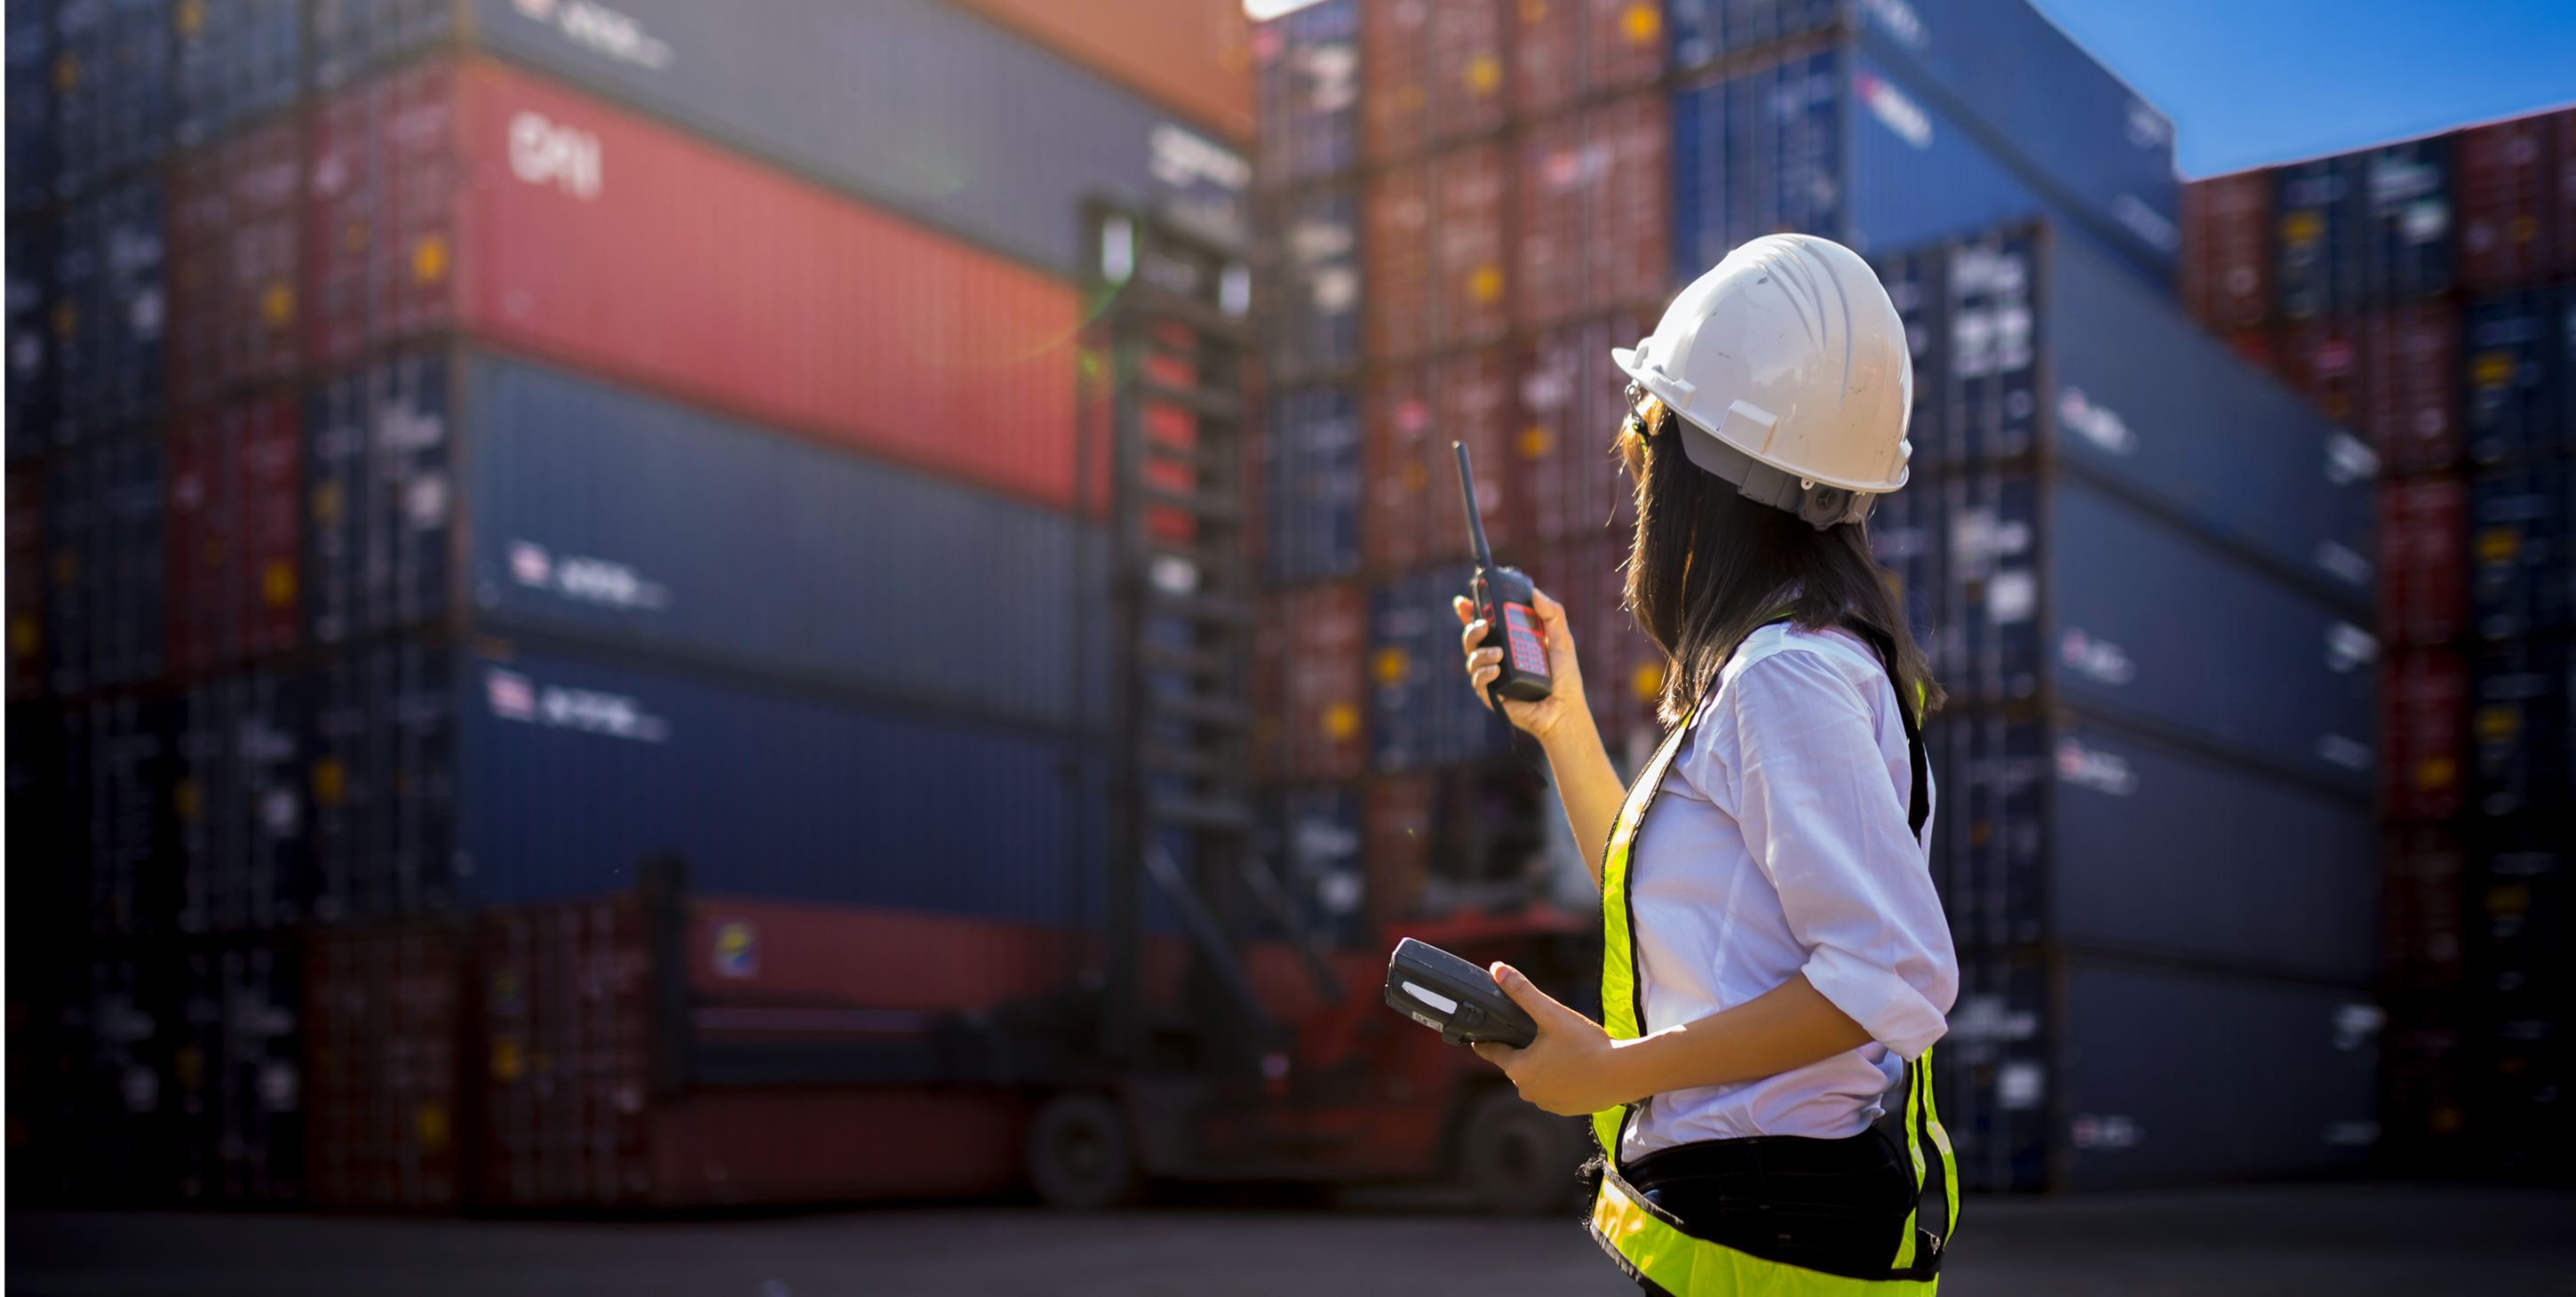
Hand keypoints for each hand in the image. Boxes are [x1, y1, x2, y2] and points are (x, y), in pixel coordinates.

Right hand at [1454, 589, 1588, 744]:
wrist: (1564, 709)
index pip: (1485, 623)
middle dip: (1471, 629)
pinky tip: (1495, 670)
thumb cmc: (1564, 677)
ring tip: (1498, 653)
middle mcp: (1497, 657)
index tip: (1463, 601)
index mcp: (1509, 641)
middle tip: (1484, 625)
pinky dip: (1484, 673)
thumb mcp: (1561, 639)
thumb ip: (1552, 614)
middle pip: (1472, 638)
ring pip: (1472, 658)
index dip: (1470, 611)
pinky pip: (1478, 681)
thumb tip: (1535, 593)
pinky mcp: (1492, 695)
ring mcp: (1492, 676)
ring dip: (1480, 653)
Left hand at [1471, 962, 1626, 1116]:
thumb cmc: (1587, 1046)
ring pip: (1537, 1077)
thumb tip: (1497, 969)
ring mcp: (1547, 1103)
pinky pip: (1555, 1090)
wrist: (1622, 1075)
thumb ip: (1522, 992)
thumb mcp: (1551, 1014)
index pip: (1492, 1052)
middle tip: (1543, 1034)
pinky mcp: (1566, 1109)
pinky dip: (1561, 1079)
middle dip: (1525, 1049)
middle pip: (1517, 1064)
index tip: (1480, 1036)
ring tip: (1563, 1049)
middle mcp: (1527, 1091)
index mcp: (1519, 1069)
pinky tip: (1575, 1066)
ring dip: (1544, 1065)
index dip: (1487, 1040)